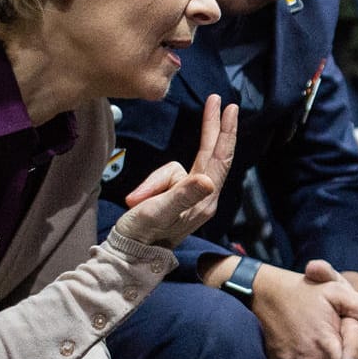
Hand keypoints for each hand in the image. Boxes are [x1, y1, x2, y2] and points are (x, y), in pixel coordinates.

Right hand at [114, 97, 238, 247]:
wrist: (130, 257)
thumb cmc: (140, 234)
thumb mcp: (157, 211)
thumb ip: (181, 194)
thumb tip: (208, 180)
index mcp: (204, 199)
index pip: (218, 157)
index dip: (223, 131)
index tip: (227, 106)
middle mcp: (205, 198)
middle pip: (214, 155)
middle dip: (216, 128)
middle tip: (220, 101)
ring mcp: (195, 199)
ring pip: (181, 169)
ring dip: (157, 180)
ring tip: (137, 201)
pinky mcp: (183, 201)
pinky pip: (176, 177)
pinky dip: (158, 181)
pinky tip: (141, 198)